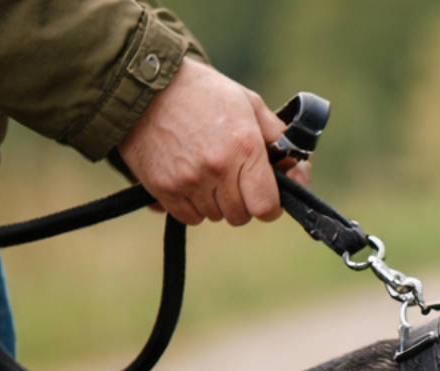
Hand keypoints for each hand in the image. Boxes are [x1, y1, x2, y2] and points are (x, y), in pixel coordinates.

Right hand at [117, 58, 290, 225]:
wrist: (142, 84)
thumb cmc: (201, 92)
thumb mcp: (247, 102)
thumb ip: (277, 136)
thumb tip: (297, 168)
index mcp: (244, 148)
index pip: (267, 207)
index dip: (270, 206)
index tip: (265, 196)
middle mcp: (218, 168)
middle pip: (241, 215)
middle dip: (242, 202)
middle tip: (232, 179)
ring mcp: (188, 180)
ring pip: (214, 216)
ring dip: (216, 202)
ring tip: (206, 173)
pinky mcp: (163, 188)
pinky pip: (189, 217)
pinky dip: (191, 206)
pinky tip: (188, 181)